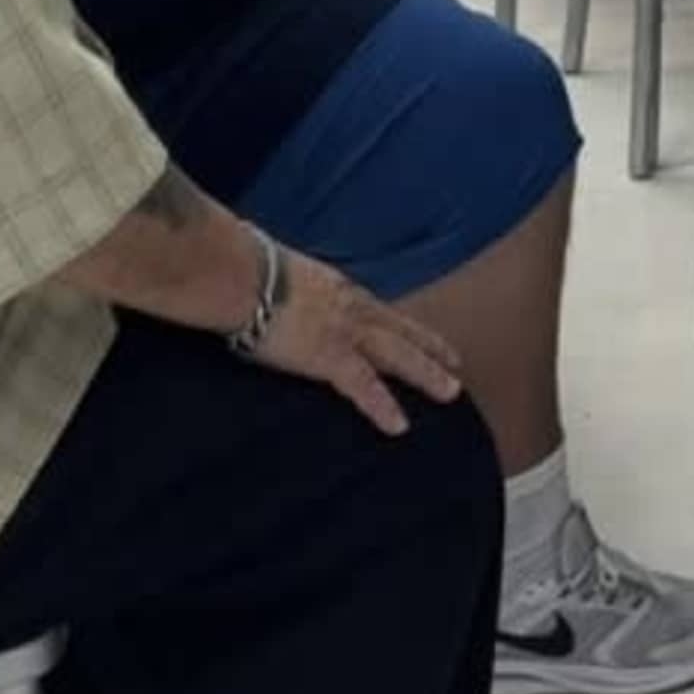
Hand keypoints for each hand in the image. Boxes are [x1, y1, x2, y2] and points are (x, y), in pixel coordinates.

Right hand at [245, 252, 465, 437]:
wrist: (238, 274)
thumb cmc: (243, 267)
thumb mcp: (277, 271)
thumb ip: (283, 284)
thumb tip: (267, 287)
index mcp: (335, 286)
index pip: (376, 309)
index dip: (398, 324)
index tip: (416, 333)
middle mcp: (349, 305)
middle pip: (399, 329)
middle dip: (429, 346)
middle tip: (456, 361)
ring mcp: (344, 330)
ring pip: (397, 355)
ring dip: (426, 372)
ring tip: (451, 391)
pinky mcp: (329, 356)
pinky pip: (364, 386)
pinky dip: (383, 406)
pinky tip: (401, 426)